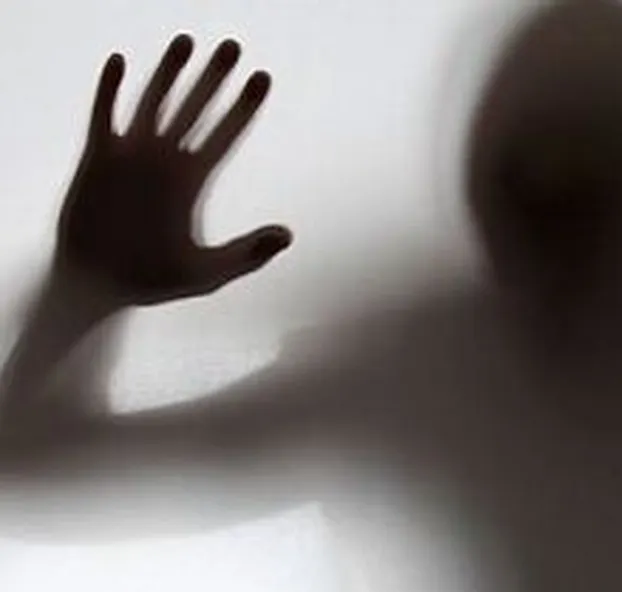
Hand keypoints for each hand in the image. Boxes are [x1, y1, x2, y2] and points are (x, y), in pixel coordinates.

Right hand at [55, 34, 290, 306]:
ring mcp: (131, 157)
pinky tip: (120, 63)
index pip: (225, 134)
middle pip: (194, 108)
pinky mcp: (98, 161)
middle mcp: (165, 162)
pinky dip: (110, 90)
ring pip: (153, 102)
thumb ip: (248, 254)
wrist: (98, 286)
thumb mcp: (208, 273)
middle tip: (233, 45)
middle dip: (213, 78)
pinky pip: (104, 116)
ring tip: (187, 40)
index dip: (244, 106)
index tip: (263, 78)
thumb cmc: (151, 280)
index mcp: (192, 181)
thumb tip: (288, 235)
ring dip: (169, 72)